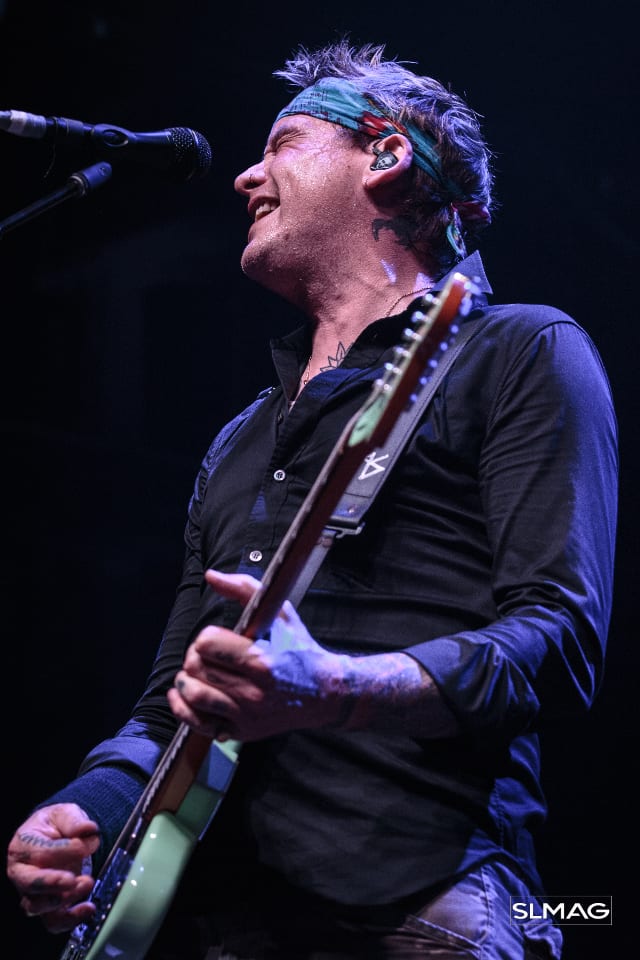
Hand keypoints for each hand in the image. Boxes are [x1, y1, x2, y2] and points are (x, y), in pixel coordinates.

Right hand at [7, 803, 100, 931]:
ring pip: (39, 906)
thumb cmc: (56, 826)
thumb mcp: (65, 813)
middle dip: (52, 883)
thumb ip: (75, 821)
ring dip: (64, 899)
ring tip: (86, 884)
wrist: (56, 838)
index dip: (65, 850)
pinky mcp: (47, 906)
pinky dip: (70, 919)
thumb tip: (88, 830)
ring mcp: (32, 892)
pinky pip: (53, 921)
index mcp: (23, 845)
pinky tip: (87, 908)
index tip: (86, 843)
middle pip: (30, 884)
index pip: (40, 852)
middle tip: (73, 878)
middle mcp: (22, 871)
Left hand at [167, 570, 348, 740]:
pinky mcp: (242, 731)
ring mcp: (246, 715)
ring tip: (194, 673)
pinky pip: (198, 723)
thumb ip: (244, 589)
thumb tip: (211, 576)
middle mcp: (253, 691)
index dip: (205, 637)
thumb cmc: (300, 651)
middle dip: (193, 656)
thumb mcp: (280, 613)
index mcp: (262, 660)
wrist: (324, 693)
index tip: (215, 638)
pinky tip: (184, 696)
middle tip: (203, 654)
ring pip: (194, 695)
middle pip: (196, 668)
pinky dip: (183, 708)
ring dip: (185, 681)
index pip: (207, 643)